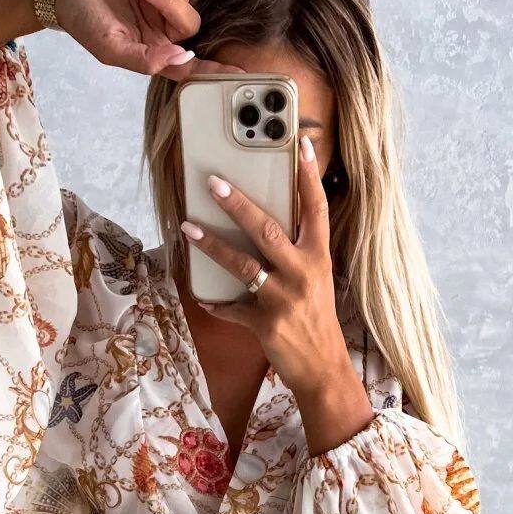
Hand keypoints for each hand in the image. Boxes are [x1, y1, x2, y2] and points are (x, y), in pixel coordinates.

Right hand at [54, 0, 241, 80]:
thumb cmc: (82, 19)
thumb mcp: (109, 47)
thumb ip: (144, 60)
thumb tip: (180, 58)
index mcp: (152, 54)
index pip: (190, 67)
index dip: (215, 71)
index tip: (240, 73)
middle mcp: (160, 32)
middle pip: (190, 21)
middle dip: (165, 1)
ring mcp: (159, 4)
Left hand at [180, 135, 375, 454]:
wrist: (324, 369)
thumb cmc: (316, 320)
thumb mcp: (316, 280)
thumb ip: (296, 253)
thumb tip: (264, 225)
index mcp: (319, 258)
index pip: (316, 208)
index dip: (308, 176)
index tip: (301, 144)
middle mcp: (303, 274)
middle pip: (268, 230)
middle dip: (238, 204)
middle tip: (214, 182)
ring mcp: (283, 299)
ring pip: (242, 265)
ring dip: (212, 245)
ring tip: (189, 227)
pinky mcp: (265, 324)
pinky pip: (230, 308)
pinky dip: (214, 301)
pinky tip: (201, 295)